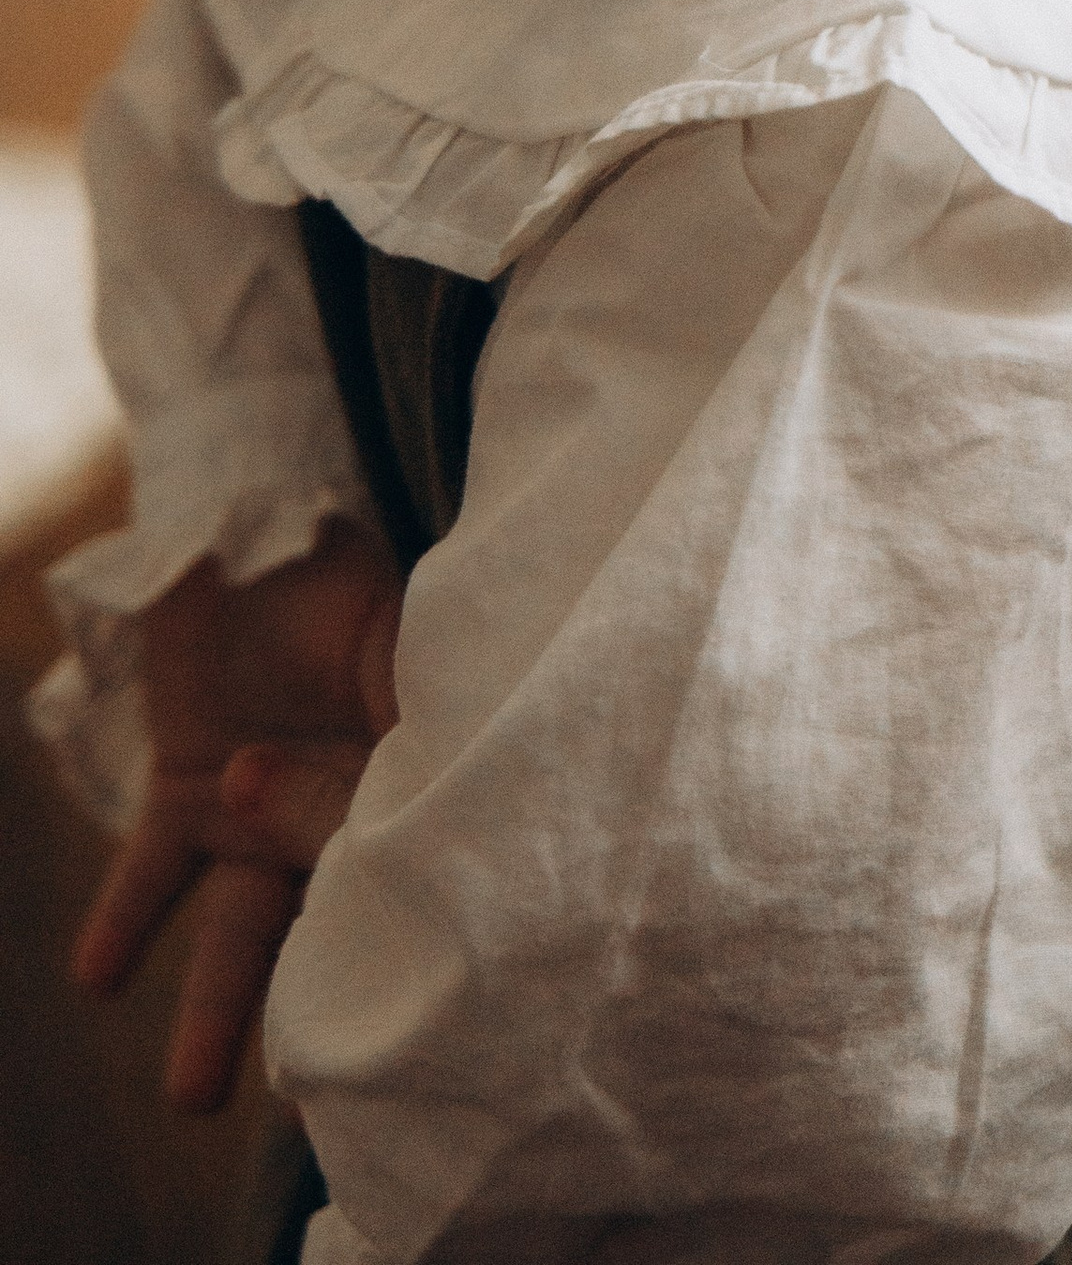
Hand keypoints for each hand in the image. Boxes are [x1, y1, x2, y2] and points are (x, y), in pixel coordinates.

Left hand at [71, 519, 403, 1112]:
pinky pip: (154, 873)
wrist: (251, 512)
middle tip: (302, 1108)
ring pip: (242, 928)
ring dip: (214, 1013)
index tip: (404, 1014)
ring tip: (191, 1099)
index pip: (398, 868)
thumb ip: (411, 705)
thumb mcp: (394, 635)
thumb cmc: (340, 570)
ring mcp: (261, 806)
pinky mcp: (187, 792)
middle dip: (313, 1009)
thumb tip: (424, 785)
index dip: (400, 935)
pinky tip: (97, 980)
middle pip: (325, 922)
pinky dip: (123, 925)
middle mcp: (335, 809)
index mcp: (404, 776)